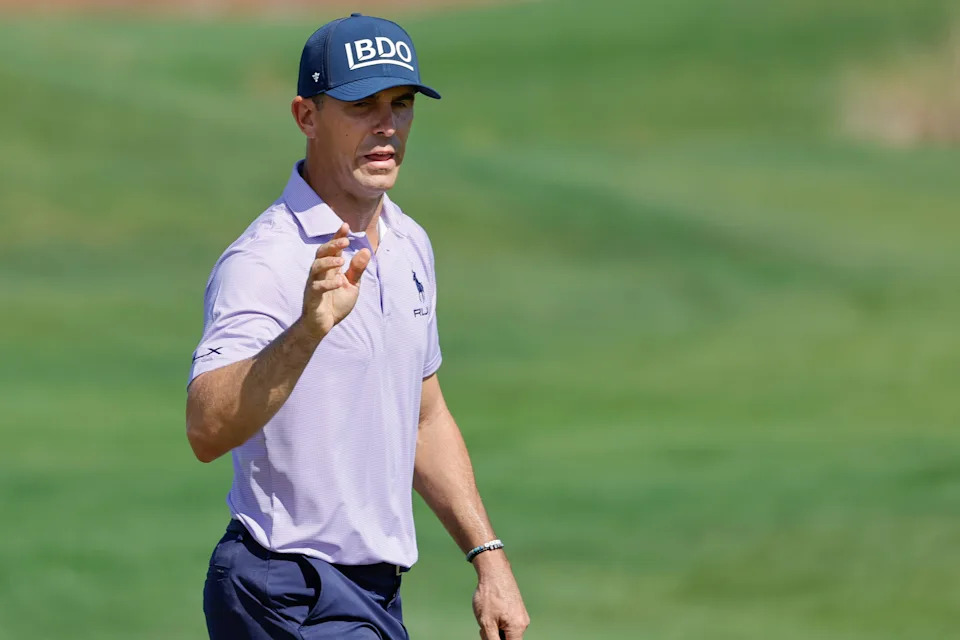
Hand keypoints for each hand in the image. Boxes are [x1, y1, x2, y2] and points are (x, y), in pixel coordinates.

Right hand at [301, 223, 370, 338]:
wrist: (323, 324)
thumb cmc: (336, 303)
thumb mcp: (351, 285)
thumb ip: (357, 269)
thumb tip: (365, 250)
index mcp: (330, 268)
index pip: (333, 248)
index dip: (338, 236)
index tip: (346, 225)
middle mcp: (320, 273)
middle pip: (321, 252)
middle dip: (332, 244)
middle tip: (345, 241)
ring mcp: (314, 283)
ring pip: (316, 266)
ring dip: (328, 261)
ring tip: (341, 261)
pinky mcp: (312, 296)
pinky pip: (317, 287)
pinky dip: (328, 284)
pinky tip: (339, 282)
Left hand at [472, 560, 529, 639]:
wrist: (494, 571)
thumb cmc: (490, 596)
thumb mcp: (486, 623)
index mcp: (518, 628)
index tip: (490, 634)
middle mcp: (523, 623)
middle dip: (494, 636)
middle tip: (483, 626)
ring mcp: (521, 615)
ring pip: (506, 631)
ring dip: (495, 628)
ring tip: (487, 615)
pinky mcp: (517, 609)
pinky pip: (508, 622)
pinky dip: (498, 621)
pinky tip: (491, 611)